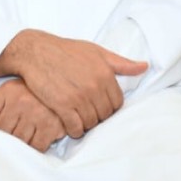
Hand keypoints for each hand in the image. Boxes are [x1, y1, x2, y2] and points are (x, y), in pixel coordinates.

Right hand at [0, 30, 147, 137]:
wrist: (35, 51)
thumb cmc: (66, 51)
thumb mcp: (96, 52)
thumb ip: (121, 63)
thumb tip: (145, 66)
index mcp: (105, 73)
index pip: (117, 104)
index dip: (109, 107)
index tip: (99, 106)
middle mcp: (94, 86)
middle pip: (105, 115)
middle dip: (97, 116)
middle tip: (87, 113)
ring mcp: (78, 97)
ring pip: (91, 123)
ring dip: (85, 124)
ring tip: (78, 117)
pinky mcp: (62, 105)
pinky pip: (75, 127)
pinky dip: (74, 129)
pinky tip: (69, 123)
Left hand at [0, 79, 65, 151]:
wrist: (66, 85)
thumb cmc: (33, 92)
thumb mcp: (8, 92)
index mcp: (7, 92)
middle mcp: (20, 102)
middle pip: (0, 132)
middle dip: (3, 138)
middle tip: (8, 139)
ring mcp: (36, 114)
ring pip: (17, 142)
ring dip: (19, 145)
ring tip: (23, 138)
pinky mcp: (50, 126)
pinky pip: (36, 147)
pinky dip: (35, 148)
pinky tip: (36, 139)